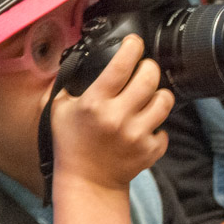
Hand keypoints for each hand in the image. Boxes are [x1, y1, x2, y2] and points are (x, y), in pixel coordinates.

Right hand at [50, 34, 175, 189]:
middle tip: (143, 69)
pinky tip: (146, 124)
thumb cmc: (72, 144)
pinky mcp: (150, 150)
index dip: (132, 46)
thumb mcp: (57, 110)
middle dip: (149, 67)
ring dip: (159, 93)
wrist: (88, 182)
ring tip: (149, 96)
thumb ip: (64, 83)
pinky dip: (158, 124)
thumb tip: (74, 58)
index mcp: (94, 104)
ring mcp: (136, 135)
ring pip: (165, 100)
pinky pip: (166, 127)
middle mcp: (117, 118)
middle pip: (149, 77)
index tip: (134, 42)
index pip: (120, 66)